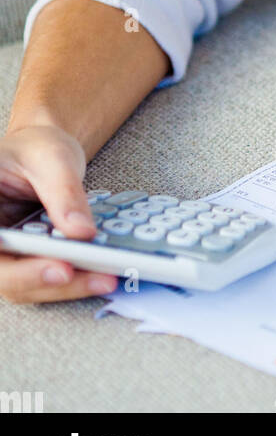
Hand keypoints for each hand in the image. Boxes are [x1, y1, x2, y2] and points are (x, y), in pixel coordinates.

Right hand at [0, 126, 117, 303]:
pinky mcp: (24, 261)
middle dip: (46, 281)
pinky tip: (101, 273)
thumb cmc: (36, 148)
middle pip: (5, 275)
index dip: (18, 269)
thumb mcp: (52, 158)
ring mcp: (3, 252)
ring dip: (65, 287)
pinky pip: (44, 277)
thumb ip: (64, 192)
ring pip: (25, 285)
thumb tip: (82, 232)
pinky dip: (72, 279)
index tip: (58, 267)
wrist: (42, 151)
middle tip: (92, 276)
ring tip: (106, 278)